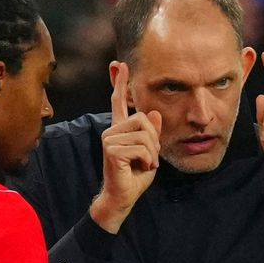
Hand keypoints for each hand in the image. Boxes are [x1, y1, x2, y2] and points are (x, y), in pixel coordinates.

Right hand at [93, 60, 160, 232]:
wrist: (122, 197)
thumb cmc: (135, 177)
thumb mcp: (150, 152)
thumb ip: (152, 133)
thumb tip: (153, 112)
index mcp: (120, 129)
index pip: (119, 102)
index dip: (120, 83)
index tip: (119, 64)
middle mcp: (112, 131)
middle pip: (144, 120)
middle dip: (154, 140)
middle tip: (149, 158)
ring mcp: (109, 139)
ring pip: (145, 135)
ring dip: (152, 153)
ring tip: (144, 164)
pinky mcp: (112, 150)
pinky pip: (142, 149)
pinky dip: (148, 161)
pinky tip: (140, 168)